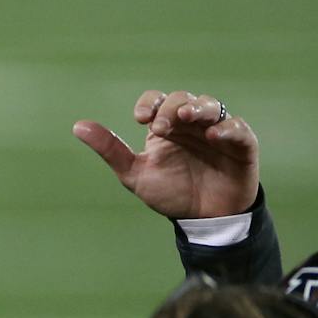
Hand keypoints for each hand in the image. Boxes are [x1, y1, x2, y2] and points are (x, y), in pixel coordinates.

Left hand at [74, 88, 258, 218]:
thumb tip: (77, 126)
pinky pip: (238, 129)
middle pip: (181, 99)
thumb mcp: (135, 174)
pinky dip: (228, 128)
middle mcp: (191, 123)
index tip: (140, 118)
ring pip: (211, 106)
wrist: (202, 219)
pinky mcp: (241, 145)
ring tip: (187, 117)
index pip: (156, 101)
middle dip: (170, 108)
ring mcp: (217, 131)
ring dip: (199, 108)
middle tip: (162, 127)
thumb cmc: (170, 192)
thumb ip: (110, 150)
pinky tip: (215, 135)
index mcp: (165, 127)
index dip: (149, 103)